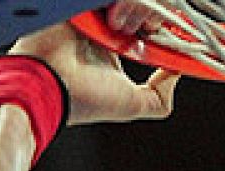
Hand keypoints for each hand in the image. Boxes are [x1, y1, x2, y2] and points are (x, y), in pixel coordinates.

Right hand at [9, 12, 178, 126]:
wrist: (48, 85)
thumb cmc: (84, 99)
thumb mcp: (132, 105)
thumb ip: (159, 98)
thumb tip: (176, 73)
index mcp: (116, 45)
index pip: (148, 23)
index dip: (161, 25)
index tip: (169, 34)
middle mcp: (104, 26)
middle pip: (140, 5)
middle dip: (152, 13)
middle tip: (146, 30)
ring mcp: (91, 11)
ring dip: (135, 6)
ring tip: (122, 27)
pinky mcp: (79, 4)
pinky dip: (121, 3)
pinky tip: (112, 17)